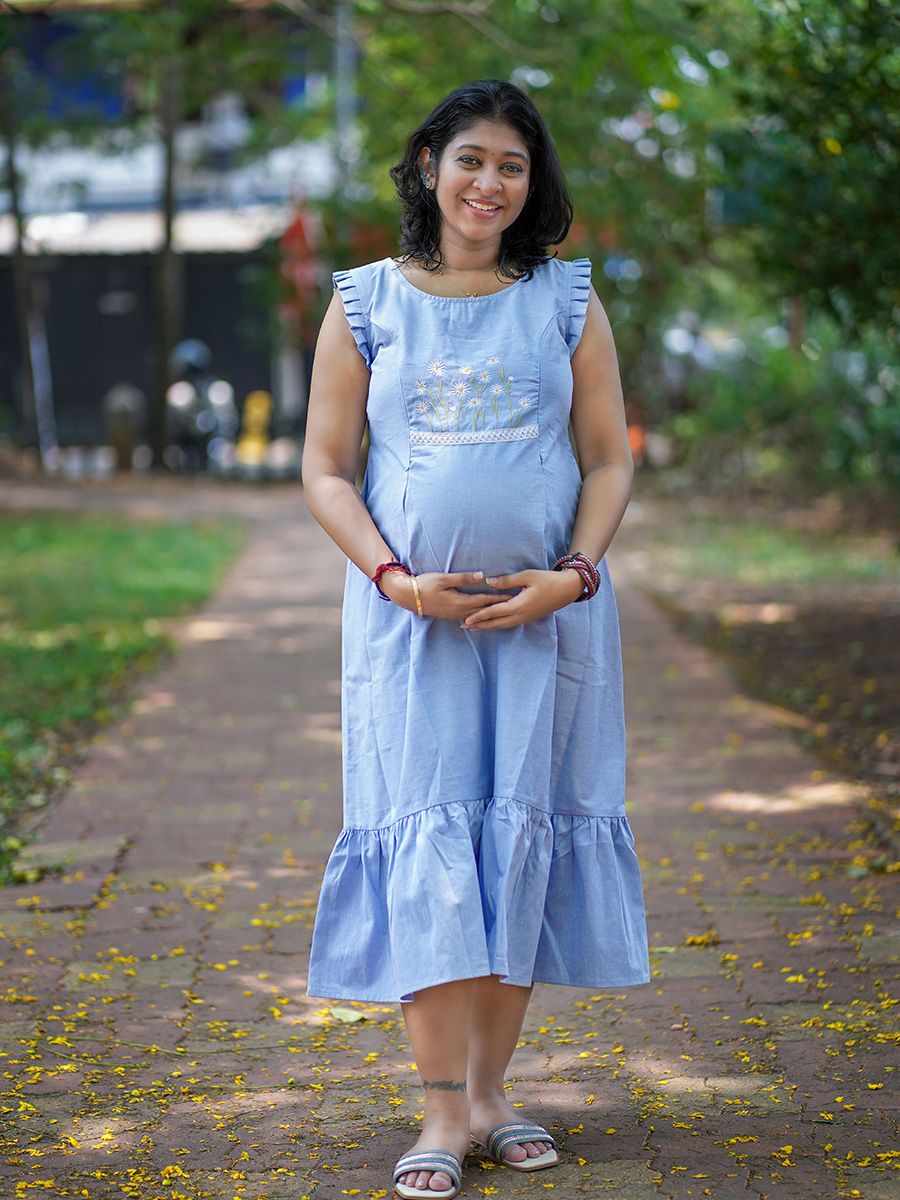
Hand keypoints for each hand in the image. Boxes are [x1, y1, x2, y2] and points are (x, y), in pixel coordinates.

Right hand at [380, 569, 508, 620]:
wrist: (408, 596)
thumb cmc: (425, 584)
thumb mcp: (444, 578)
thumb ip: (463, 578)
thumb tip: (482, 576)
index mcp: (460, 602)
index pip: (485, 601)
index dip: (499, 598)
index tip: (513, 596)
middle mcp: (460, 612)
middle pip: (484, 611)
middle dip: (499, 608)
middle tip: (515, 605)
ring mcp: (455, 616)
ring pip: (478, 616)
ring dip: (491, 614)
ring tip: (505, 612)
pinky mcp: (451, 616)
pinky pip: (471, 618)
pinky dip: (481, 617)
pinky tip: (486, 617)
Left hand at [461, 568, 584, 630]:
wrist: (567, 589)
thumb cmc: (548, 580)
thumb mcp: (527, 576)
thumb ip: (507, 581)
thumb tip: (488, 582)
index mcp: (519, 605)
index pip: (494, 612)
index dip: (479, 615)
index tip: (466, 618)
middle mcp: (521, 615)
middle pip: (496, 623)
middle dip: (479, 625)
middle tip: (463, 625)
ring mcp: (525, 618)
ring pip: (502, 626)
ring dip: (487, 627)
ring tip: (474, 627)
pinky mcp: (528, 618)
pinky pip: (509, 624)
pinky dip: (497, 625)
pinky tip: (492, 624)